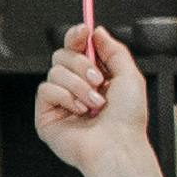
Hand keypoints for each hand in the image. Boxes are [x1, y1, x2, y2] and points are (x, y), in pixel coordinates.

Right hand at [34, 20, 150, 176]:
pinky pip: (46, 89)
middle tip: (98, 81)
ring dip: (78, 85)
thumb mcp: (130, 76)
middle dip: (82, 64)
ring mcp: (60, 101)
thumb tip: (97, 32)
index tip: (83, 31)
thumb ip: (114, 50)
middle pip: (62, 55)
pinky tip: (78, 110)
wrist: (118, 145)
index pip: (76, 48)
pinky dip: (65, 97)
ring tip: (93, 103)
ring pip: (55, 71)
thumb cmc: (127, 120)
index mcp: (94, 77)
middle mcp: (76, 87)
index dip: (76, 36)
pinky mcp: (46, 114)